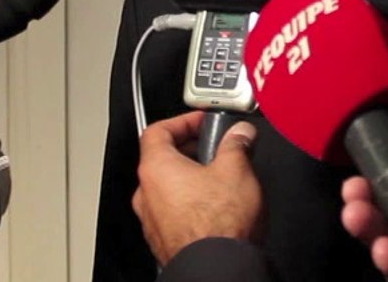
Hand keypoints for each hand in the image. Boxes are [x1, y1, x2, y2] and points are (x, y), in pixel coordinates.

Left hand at [131, 111, 261, 265]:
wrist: (217, 268)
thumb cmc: (218, 225)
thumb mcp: (236, 169)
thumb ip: (236, 144)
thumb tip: (240, 134)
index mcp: (156, 169)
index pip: (156, 131)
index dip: (181, 120)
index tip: (201, 121)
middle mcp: (147, 194)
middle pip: (161, 159)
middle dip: (190, 150)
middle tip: (215, 148)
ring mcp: (152, 220)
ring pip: (168, 188)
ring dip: (190, 179)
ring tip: (220, 179)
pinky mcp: (164, 240)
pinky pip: (173, 213)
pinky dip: (190, 204)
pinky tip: (216, 208)